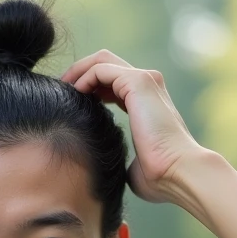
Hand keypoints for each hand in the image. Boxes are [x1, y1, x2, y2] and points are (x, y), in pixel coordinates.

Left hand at [61, 50, 202, 203]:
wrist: (178, 173)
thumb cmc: (160, 177)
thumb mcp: (133, 166)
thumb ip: (120, 158)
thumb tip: (106, 168)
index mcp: (146, 103)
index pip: (112, 83)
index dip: (88, 89)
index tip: (67, 104)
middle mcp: (147, 86)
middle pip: (105, 64)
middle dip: (78, 75)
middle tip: (58, 93)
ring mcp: (145, 80)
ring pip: (101, 61)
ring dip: (76, 73)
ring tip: (59, 91)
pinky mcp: (138, 82)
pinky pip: (100, 68)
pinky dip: (82, 77)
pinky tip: (71, 94)